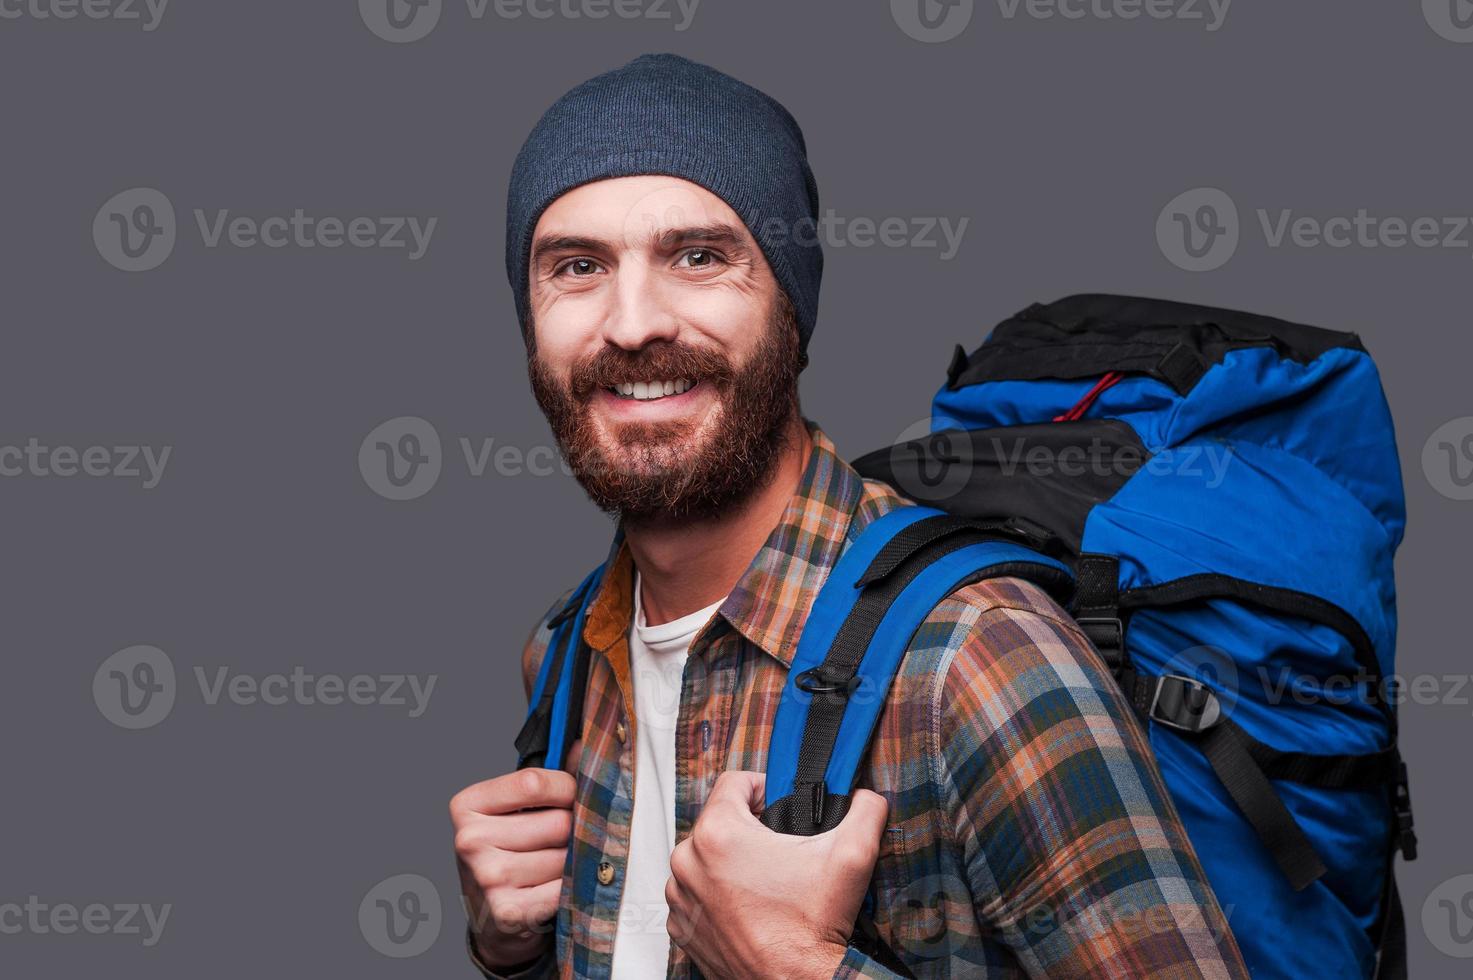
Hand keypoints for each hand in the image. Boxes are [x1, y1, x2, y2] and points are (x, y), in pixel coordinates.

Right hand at [450, 740, 580, 969]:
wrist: (492, 920)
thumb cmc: (508, 855)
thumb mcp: (516, 811)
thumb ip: (550, 778)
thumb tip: (586, 745)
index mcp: (467, 805)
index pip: (533, 782)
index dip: (567, 788)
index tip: (574, 797)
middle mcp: (469, 840)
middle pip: (556, 822)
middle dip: (574, 830)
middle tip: (566, 842)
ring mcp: (486, 877)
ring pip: (565, 857)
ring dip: (574, 862)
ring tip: (558, 868)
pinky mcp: (507, 911)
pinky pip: (564, 888)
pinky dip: (571, 889)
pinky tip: (558, 889)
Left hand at [665, 770, 887, 979]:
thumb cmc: (812, 929)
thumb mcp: (852, 856)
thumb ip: (864, 811)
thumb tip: (869, 796)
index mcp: (718, 833)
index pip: (733, 783)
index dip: (761, 788)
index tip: (775, 805)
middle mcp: (688, 862)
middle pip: (718, 822)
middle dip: (747, 829)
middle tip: (778, 850)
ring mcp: (681, 898)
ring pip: (703, 859)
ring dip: (729, 863)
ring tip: (764, 881)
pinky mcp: (682, 927)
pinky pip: (695, 894)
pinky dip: (716, 896)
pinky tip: (748, 907)